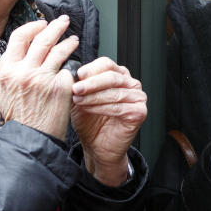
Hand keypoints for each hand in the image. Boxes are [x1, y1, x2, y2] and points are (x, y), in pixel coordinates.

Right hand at [0, 15, 77, 138]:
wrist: (31, 139)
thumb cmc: (17, 117)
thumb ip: (0, 71)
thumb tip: (7, 54)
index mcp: (6, 70)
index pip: (19, 37)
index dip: (33, 27)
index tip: (42, 25)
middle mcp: (24, 72)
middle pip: (42, 39)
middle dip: (56, 27)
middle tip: (64, 21)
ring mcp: (43, 79)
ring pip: (59, 51)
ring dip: (68, 42)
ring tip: (74, 40)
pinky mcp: (60, 87)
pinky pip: (67, 70)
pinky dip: (70, 68)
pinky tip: (75, 68)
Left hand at [71, 57, 146, 185]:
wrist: (97, 147)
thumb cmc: (90, 122)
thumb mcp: (80, 98)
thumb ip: (79, 85)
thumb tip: (71, 72)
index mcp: (118, 76)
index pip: (107, 64)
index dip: (91, 68)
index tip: (77, 75)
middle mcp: (131, 84)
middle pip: (112, 76)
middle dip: (91, 82)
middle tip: (76, 88)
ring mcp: (138, 98)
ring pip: (115, 92)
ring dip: (94, 96)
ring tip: (78, 100)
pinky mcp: (139, 113)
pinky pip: (119, 107)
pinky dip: (101, 107)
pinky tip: (88, 109)